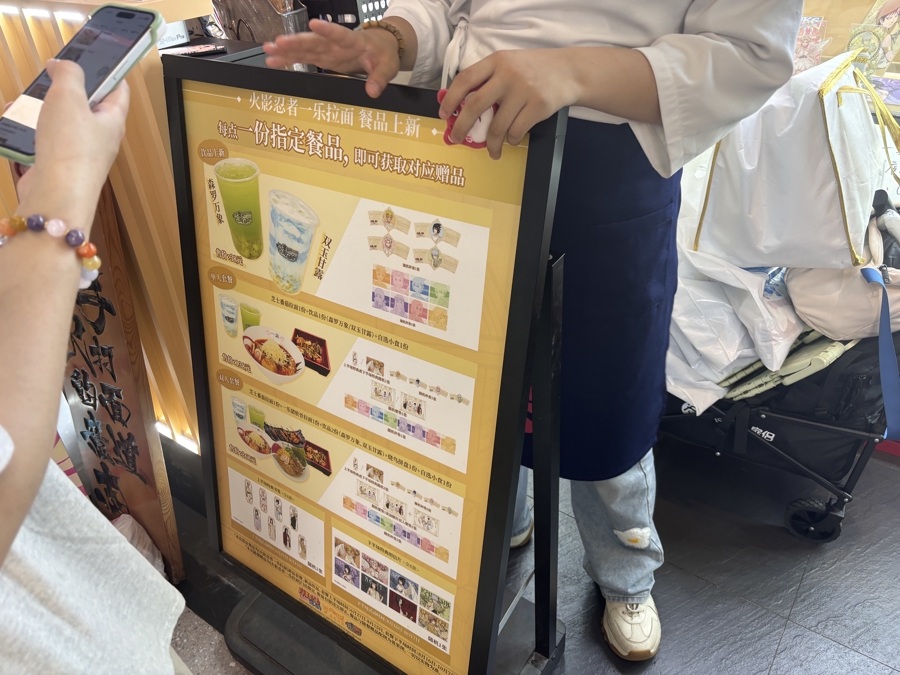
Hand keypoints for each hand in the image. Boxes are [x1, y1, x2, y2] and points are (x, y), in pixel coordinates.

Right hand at [16, 59, 129, 230]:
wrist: (55, 195)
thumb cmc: (69, 145)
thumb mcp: (69, 96)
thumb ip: (68, 74)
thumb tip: (62, 64)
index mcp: (112, 122)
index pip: (120, 91)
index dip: (110, 72)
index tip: (94, 59)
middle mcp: (100, 140)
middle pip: (88, 108)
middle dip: (68, 91)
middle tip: (51, 77)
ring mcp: (79, 156)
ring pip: (62, 126)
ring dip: (43, 110)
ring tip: (25, 99)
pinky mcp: (58, 169)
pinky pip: (43, 143)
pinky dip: (28, 131)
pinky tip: (12, 122)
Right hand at [263, 19, 399, 97]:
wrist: (379, 47)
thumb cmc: (383, 53)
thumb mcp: (388, 66)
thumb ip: (380, 78)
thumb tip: (372, 92)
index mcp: (353, 41)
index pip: (339, 34)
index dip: (327, 30)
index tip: (313, 24)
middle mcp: (335, 43)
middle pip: (314, 41)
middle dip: (297, 41)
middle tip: (279, 42)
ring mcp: (327, 50)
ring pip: (304, 47)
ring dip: (286, 49)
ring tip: (268, 49)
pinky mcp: (322, 57)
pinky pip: (303, 56)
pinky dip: (288, 58)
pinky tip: (273, 60)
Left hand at [438, 49, 580, 159]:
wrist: (569, 71)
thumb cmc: (534, 70)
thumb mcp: (509, 64)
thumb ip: (487, 79)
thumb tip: (460, 107)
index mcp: (496, 61)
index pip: (465, 79)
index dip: (450, 99)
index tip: (444, 114)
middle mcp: (508, 74)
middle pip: (475, 105)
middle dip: (462, 126)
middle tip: (457, 139)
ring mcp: (524, 90)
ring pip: (497, 125)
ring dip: (492, 144)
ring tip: (492, 151)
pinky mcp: (538, 105)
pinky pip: (516, 131)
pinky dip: (511, 140)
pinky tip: (512, 140)